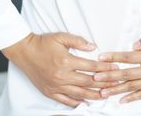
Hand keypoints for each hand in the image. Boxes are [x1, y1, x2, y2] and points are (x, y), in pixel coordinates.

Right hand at [1, 32, 120, 107]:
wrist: (24, 51)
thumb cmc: (43, 43)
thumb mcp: (61, 37)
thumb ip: (78, 41)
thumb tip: (93, 47)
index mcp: (66, 61)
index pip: (91, 67)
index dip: (105, 69)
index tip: (115, 69)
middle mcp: (62, 76)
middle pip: (88, 82)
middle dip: (104, 83)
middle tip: (116, 84)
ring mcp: (56, 85)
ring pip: (79, 94)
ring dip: (94, 95)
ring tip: (105, 95)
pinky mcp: (49, 92)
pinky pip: (65, 100)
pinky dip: (76, 103)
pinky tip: (86, 103)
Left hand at [93, 31, 140, 103]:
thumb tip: (134, 45)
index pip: (127, 57)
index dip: (113, 57)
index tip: (101, 58)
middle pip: (126, 74)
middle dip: (109, 76)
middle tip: (95, 78)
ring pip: (132, 87)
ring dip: (116, 90)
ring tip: (102, 92)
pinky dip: (132, 98)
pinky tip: (121, 100)